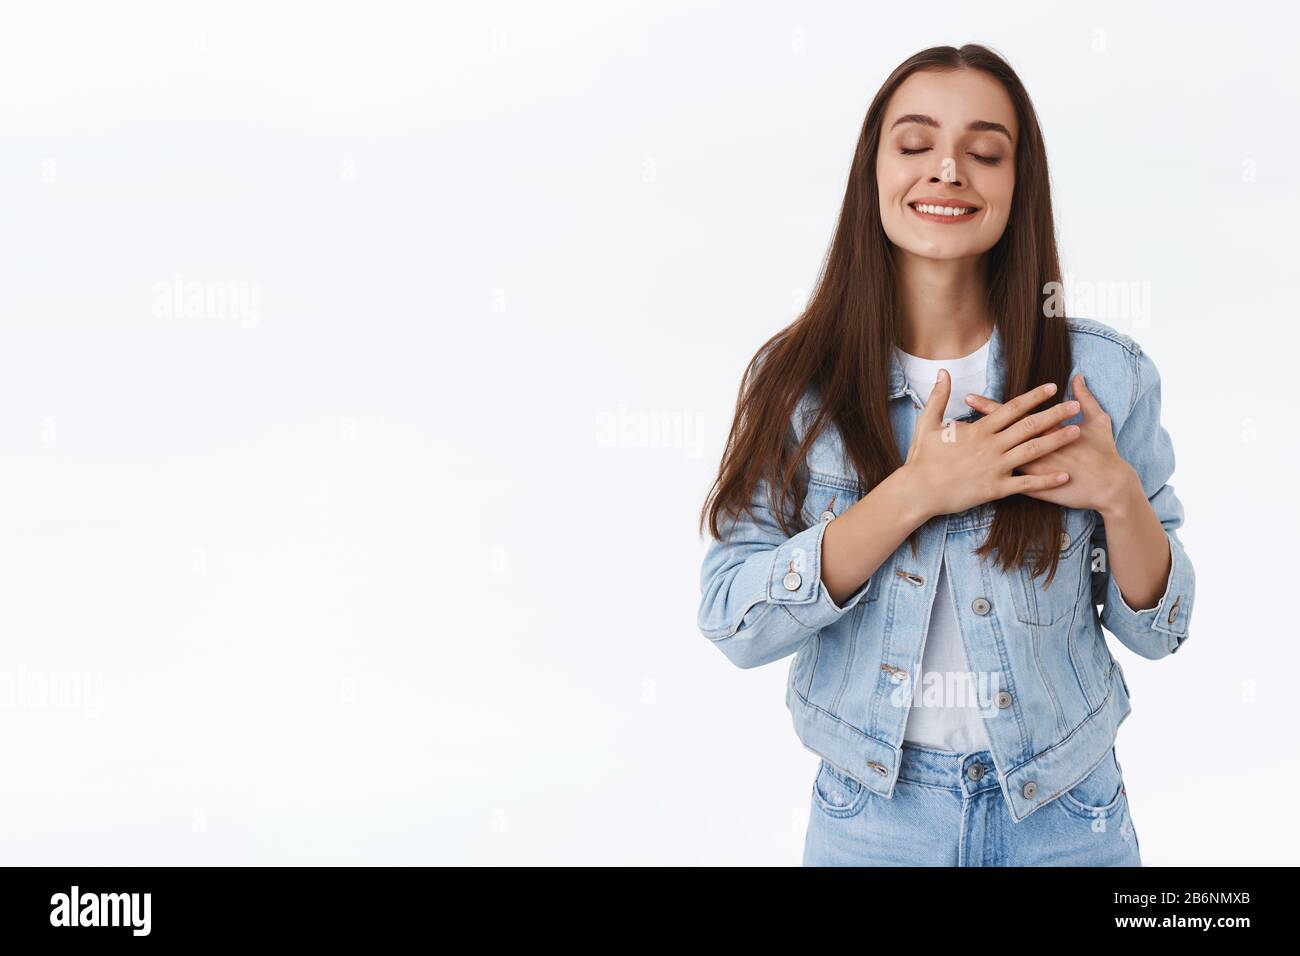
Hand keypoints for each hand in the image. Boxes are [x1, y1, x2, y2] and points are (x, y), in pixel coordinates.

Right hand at [900, 371, 1081, 519]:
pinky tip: (1064, 476)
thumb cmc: (922, 458)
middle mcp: (991, 446)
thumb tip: (943, 372)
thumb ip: (939, 397)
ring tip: (1076, 432)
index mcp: (978, 430)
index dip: (1034, 397)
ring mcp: (995, 468)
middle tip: (1074, 406)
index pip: (1012, 408)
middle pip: (1029, 426)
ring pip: (1033, 451)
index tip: (1052, 387)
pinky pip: (1026, 484)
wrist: (918, 491)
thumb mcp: (926, 423)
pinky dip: (1046, 480)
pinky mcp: (995, 489)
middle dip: (1055, 414)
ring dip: (1056, 441)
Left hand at [963, 372, 1135, 511]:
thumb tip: (1078, 378)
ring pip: (998, 461)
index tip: (968, 398)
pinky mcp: (1036, 489)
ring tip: (955, 451)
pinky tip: (973, 481)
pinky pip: (1010, 484)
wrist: (1111, 486)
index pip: (1011, 414)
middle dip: (974, 429)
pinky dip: (992, 480)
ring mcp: (1033, 469)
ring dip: (978, 456)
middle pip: (998, 436)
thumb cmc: (1105, 453)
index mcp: (1045, 430)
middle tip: (949, 424)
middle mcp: (1034, 448)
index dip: (989, 406)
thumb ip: (1086, 398)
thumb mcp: (1099, 421)